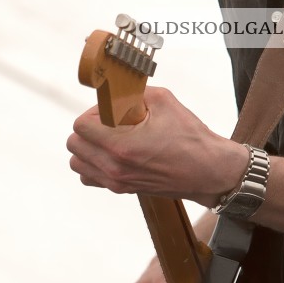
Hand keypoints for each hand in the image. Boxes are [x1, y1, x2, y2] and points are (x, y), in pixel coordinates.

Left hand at [67, 86, 247, 207]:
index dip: (93, 113)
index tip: (110, 112)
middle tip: (110, 123)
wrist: (208, 171)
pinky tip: (113, 155)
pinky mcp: (121, 190)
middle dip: (88, 128)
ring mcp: (116, 181)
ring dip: (87, 148)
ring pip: (78, 162)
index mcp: (121, 145)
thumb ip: (133, 93)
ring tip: (110, 139)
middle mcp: (114, 166)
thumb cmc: (190, 138)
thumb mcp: (164, 101)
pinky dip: (94, 165)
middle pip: (74, 144)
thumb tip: (115, 92)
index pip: (80, 126)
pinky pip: (89, 177)